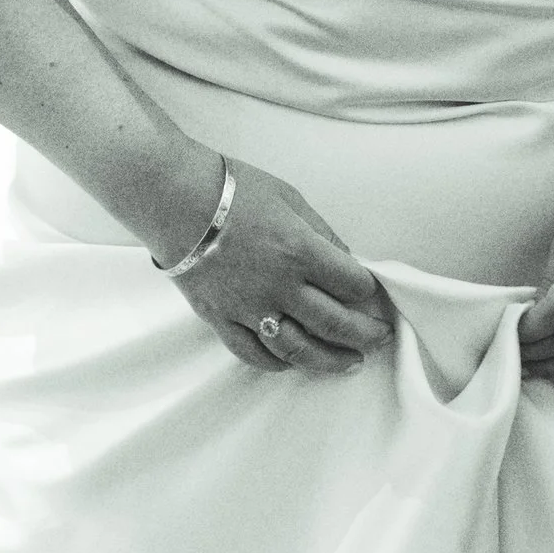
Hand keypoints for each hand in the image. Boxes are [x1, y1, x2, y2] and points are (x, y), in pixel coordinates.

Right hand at [153, 156, 396, 375]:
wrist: (173, 197)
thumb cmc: (232, 189)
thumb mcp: (291, 198)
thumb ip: (322, 234)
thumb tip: (345, 262)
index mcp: (301, 251)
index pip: (352, 284)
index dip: (368, 289)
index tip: (371, 291)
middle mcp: (278, 286)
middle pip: (335, 324)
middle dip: (366, 334)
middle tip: (380, 336)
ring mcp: (247, 307)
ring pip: (298, 349)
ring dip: (330, 360)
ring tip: (350, 362)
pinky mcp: (220, 318)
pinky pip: (253, 353)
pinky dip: (278, 362)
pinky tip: (293, 360)